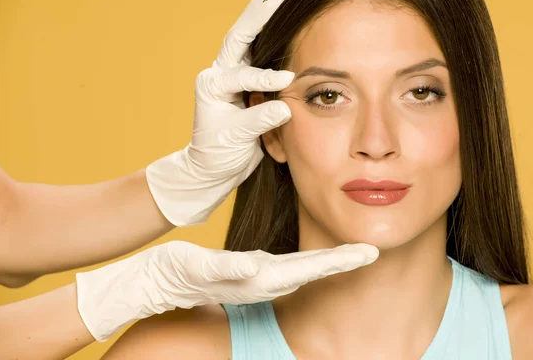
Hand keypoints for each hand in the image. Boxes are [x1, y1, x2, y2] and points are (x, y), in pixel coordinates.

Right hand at [76, 241, 378, 340]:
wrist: (158, 281)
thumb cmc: (178, 271)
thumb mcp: (200, 265)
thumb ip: (227, 268)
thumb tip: (255, 268)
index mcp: (260, 276)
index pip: (310, 268)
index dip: (341, 261)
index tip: (369, 254)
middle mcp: (265, 278)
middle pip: (314, 268)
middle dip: (345, 261)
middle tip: (374, 251)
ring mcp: (259, 275)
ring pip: (305, 268)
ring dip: (331, 260)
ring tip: (354, 252)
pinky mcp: (250, 269)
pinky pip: (289, 265)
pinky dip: (310, 259)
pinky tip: (317, 257)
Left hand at [146, 0, 293, 226]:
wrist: (212, 167)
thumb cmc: (217, 154)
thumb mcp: (236, 139)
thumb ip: (259, 121)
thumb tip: (285, 105)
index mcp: (211, 86)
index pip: (241, 76)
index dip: (265, 78)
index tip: (287, 80)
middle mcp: (218, 76)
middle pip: (237, 40)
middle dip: (255, 18)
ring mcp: (230, 78)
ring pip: (245, 42)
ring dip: (258, 20)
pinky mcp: (244, 84)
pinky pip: (256, 57)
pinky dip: (267, 39)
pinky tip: (279, 25)